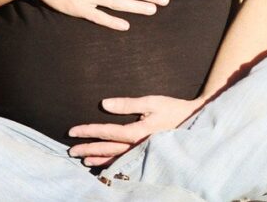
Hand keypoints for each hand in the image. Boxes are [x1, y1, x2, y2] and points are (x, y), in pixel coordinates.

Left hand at [67, 95, 205, 167]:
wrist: (195, 122)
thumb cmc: (174, 109)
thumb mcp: (152, 102)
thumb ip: (128, 104)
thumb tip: (104, 104)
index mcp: (136, 132)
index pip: (106, 132)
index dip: (88, 131)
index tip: (72, 131)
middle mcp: (137, 146)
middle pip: (106, 149)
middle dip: (87, 149)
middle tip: (71, 151)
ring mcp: (142, 153)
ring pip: (115, 160)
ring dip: (98, 159)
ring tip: (84, 160)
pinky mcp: (147, 156)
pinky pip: (125, 164)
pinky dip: (112, 165)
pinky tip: (105, 165)